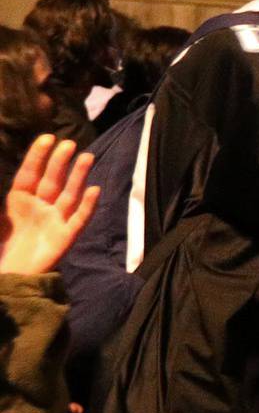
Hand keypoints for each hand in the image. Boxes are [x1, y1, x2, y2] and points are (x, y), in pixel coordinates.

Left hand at [0, 136, 99, 275]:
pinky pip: (79, 218)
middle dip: (60, 162)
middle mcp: (41, 207)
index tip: (48, 138)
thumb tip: (0, 173)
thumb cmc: (3, 245)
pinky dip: (87, 205)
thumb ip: (1, 198)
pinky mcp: (66, 237)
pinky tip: (95, 190)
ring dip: (78, 176)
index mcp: (20, 200)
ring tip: (87, 157)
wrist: (11, 275)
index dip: (38, 156)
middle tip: (68, 144)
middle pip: (52, 180)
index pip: (30, 173)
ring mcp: (55, 220)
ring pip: (69, 194)